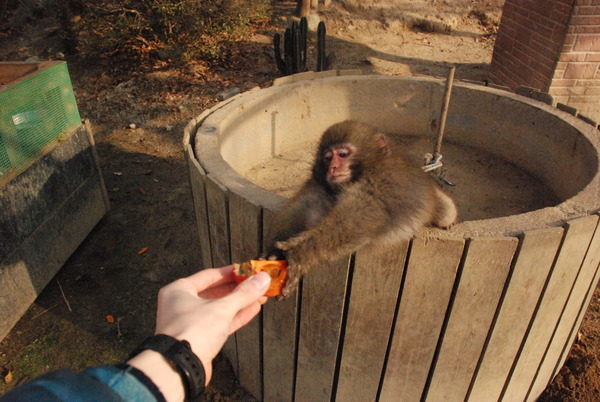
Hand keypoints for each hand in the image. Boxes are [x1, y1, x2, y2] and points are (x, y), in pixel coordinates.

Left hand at [155, 265, 270, 382]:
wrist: (181, 366)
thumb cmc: (193, 330)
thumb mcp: (222, 307)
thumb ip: (244, 293)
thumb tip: (263, 278)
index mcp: (179, 290)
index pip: (209, 276)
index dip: (230, 272)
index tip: (246, 269)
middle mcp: (181, 304)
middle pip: (215, 292)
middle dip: (238, 289)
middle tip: (256, 283)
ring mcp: (190, 323)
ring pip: (219, 308)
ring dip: (239, 303)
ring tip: (259, 296)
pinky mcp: (199, 339)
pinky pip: (220, 323)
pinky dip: (235, 317)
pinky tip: (253, 310)